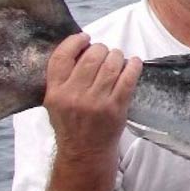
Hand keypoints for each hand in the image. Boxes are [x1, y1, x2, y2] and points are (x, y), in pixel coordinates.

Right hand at [44, 33, 141, 163]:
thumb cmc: (71, 123)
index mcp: (55, 92)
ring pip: (112, 64)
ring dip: (118, 56)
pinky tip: (134, 63)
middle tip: (104, 53)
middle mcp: (74, 95)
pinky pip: (128, 78)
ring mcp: (96, 101)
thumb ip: (63, 78)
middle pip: (92, 57)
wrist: (85, 152)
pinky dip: (133, 65)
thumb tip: (82, 48)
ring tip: (118, 58)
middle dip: (101, 49)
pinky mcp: (116, 107)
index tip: (85, 38)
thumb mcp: (56, 101)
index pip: (62, 56)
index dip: (74, 42)